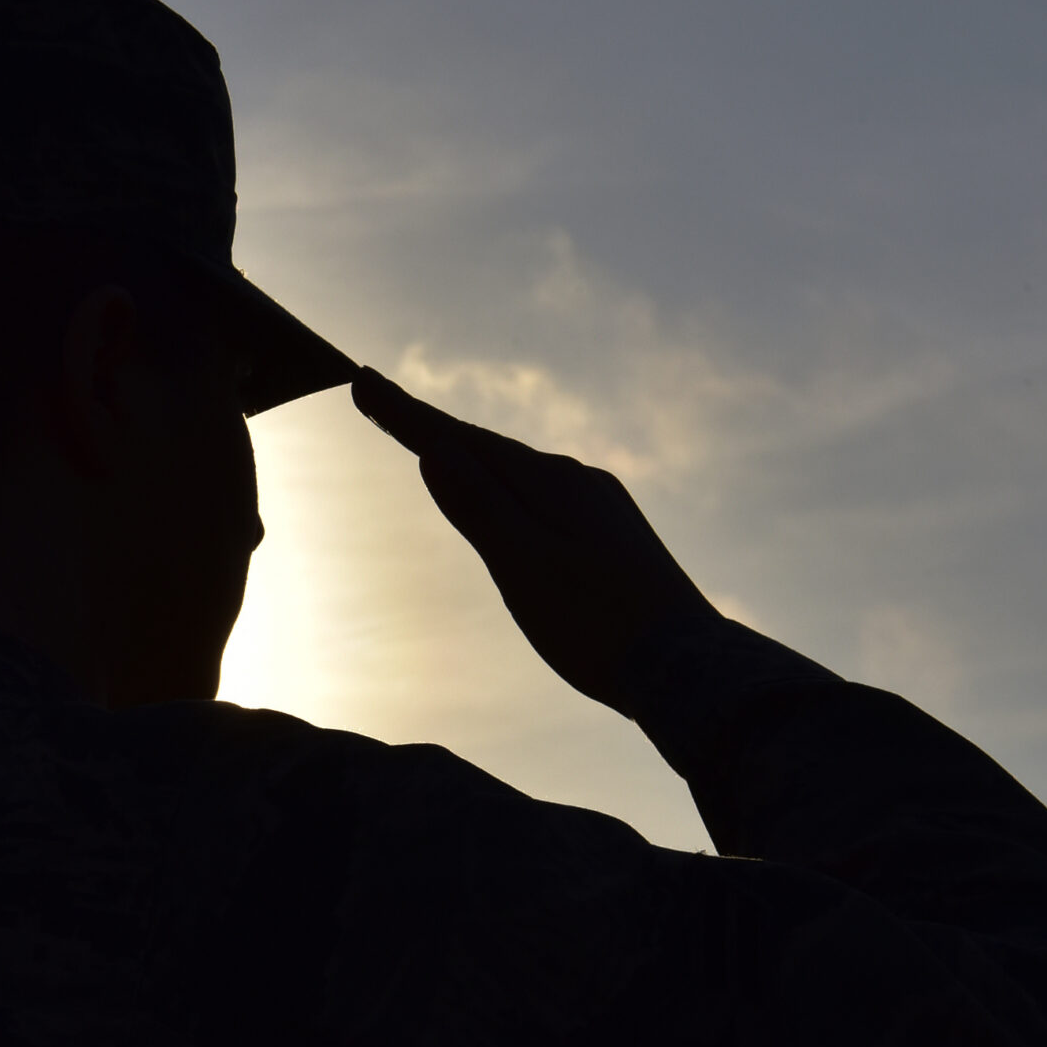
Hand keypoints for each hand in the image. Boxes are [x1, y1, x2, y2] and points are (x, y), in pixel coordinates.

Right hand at [351, 368, 715, 706]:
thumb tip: (435, 451)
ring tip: (428, 439)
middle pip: (485, 448)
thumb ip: (480, 508)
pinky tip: (505, 498)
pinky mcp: (612, 534)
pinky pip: (541, 495)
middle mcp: (576, 480)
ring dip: (468, 456)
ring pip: (515, 472)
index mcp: (549, 483)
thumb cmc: (599, 627)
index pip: (459, 441)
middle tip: (377, 397)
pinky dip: (504, 488)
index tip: (360, 379)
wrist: (687, 667)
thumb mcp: (524, 568)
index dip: (406, 416)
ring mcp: (598, 505)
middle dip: (430, 427)